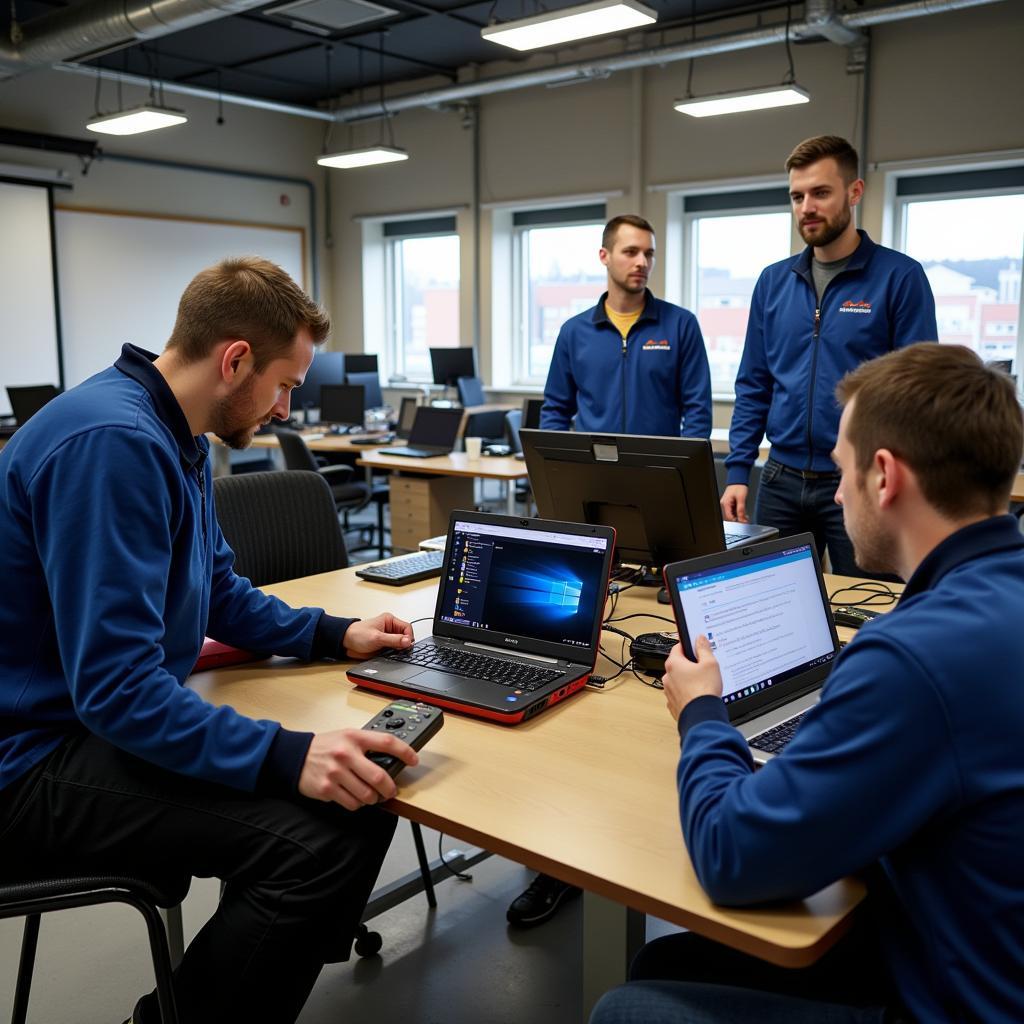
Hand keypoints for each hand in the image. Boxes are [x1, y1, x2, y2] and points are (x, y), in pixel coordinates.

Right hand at [298, 729, 417, 809]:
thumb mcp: (347, 736)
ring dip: (373, 798)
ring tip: (370, 794)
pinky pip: (352, 804)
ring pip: (367, 795)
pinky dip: (357, 804)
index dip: (405, 752)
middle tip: (390, 790)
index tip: (413, 760)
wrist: (295, 756)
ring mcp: (336, 772)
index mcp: (354, 737)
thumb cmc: (326, 747)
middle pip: (379, 776)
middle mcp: (346, 753)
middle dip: (390, 788)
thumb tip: (393, 759)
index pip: (387, 742)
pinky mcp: (327, 788)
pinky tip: (353, 796)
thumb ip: (367, 745)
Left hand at [344, 612, 413, 658]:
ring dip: (399, 649)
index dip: (408, 637)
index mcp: (389, 620)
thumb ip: (393, 640)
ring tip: (393, 652)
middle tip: (400, 650)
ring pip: (400, 644)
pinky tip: (390, 655)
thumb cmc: (357, 634)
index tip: (406, 645)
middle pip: (405, 636)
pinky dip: (394, 654)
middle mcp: (390, 628)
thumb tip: (408, 641)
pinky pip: (394, 650)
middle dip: (404, 644)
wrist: (345, 643)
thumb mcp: (377, 637)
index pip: (407, 627)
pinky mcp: (384, 646)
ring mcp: (387, 637)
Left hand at [662, 636, 722, 719]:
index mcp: (673, 664)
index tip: (695, 645)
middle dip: (690, 665)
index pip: (678, 647)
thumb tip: (700, 639)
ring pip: (679, 680)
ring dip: (688, 680)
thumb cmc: (704, 691)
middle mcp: (667, 677)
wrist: (702, 716)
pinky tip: (699, 695)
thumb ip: (704, 649)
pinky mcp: (673, 704)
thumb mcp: (710, 663)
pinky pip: (680, 694)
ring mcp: (669, 692)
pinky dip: (687, 693)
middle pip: (678, 665)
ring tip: (703, 683)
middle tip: (704, 667)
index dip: (688, 645)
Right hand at [720, 484, 748, 523]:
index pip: (730, 517)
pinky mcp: (729, 503)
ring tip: (745, 514)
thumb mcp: (741, 498)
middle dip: (738, 518)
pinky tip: (742, 511)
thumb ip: (741, 509)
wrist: (738, 480)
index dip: (737, 520)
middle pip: (730, 516)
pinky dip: (737, 512)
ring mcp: (726, 504)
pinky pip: (732, 510)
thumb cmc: (738, 486)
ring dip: (738, 515)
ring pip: (732, 514)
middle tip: (746, 518)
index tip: (744, 521)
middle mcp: (724, 504)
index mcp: (725, 504)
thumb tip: (741, 519)